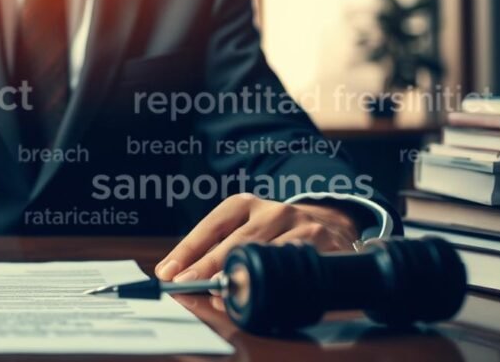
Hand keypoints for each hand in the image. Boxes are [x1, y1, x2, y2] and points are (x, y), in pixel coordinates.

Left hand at [155, 193, 357, 281]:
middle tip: (188, 284)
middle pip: (236, 242)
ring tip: (222, 295)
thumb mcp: (241, 230)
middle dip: (209, 266)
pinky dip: (274, 284)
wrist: (330, 223)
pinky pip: (294, 268)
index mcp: (244, 204)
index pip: (210, 227)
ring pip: (266, 256)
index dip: (188, 250)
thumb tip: (171, 274)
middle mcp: (272, 211)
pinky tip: (261, 295)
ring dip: (242, 278)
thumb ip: (209, 251)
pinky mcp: (323, 242)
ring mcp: (299, 225)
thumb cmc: (273, 233)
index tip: (169, 272)